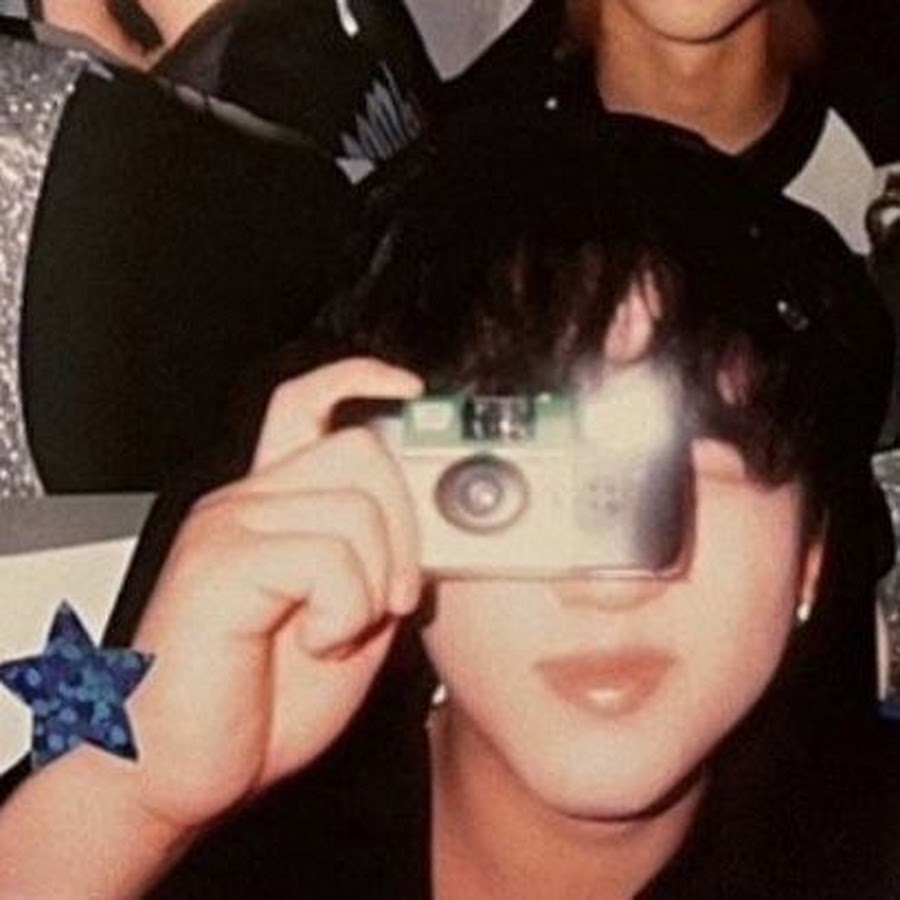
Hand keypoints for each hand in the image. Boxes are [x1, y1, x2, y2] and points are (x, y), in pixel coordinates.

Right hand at [125, 357, 422, 833]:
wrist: (180, 769)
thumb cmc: (260, 702)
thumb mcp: (349, 621)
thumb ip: (378, 565)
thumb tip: (431, 527)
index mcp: (272, 508)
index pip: (304, 404)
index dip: (358, 381)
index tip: (408, 391)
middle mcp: (246, 502)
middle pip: (360, 450)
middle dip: (404, 530)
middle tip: (391, 600)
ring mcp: (230, 525)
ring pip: (357, 507)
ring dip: (373, 586)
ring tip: (336, 630)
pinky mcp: (222, 561)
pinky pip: (328, 557)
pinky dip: (344, 612)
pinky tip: (312, 641)